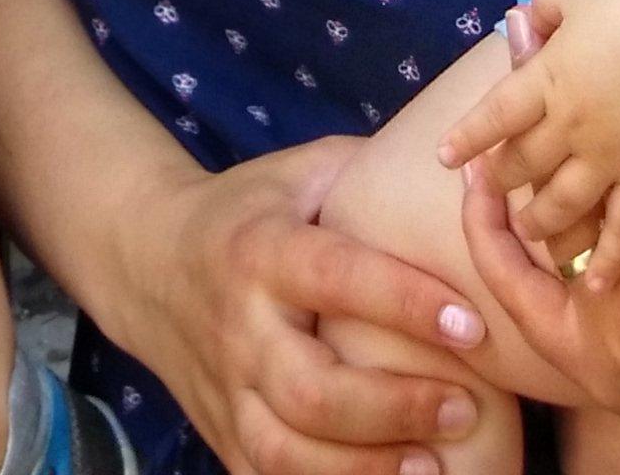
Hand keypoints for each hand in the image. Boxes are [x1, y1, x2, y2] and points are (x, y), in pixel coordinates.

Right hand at [111, 140, 497, 474]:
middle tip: (463, 406)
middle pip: (309, 389)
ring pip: (286, 450)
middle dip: (393, 407)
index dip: (404, 303)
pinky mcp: (222, 437)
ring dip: (365, 468)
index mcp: (259, 250)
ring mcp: (225, 391)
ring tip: (434, 465)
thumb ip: (369, 176)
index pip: (335, 277)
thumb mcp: (299, 174)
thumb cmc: (250, 213)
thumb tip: (463, 178)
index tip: (472, 323)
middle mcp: (238, 327)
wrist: (148, 261)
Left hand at [442, 0, 619, 293]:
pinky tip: (597, 283)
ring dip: (541, 220)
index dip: (469, 136)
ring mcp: (607, 158)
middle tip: (492, 190)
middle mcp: (568, 126)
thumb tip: (523, 18)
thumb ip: (544, 6)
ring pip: (563, 203)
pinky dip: (608, 256)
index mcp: (547, 80)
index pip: (496, 114)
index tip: (445, 157)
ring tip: (530, 232)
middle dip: (503, 180)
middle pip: (524, 163)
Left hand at [459, 89, 619, 474]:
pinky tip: (480, 193)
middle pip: (603, 172)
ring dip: (532, 150)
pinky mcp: (599, 372)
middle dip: (581, 96)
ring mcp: (616, 343)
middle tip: (534, 20)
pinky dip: (496, 248)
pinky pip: (526, 305)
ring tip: (508, 70)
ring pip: (558, 223)